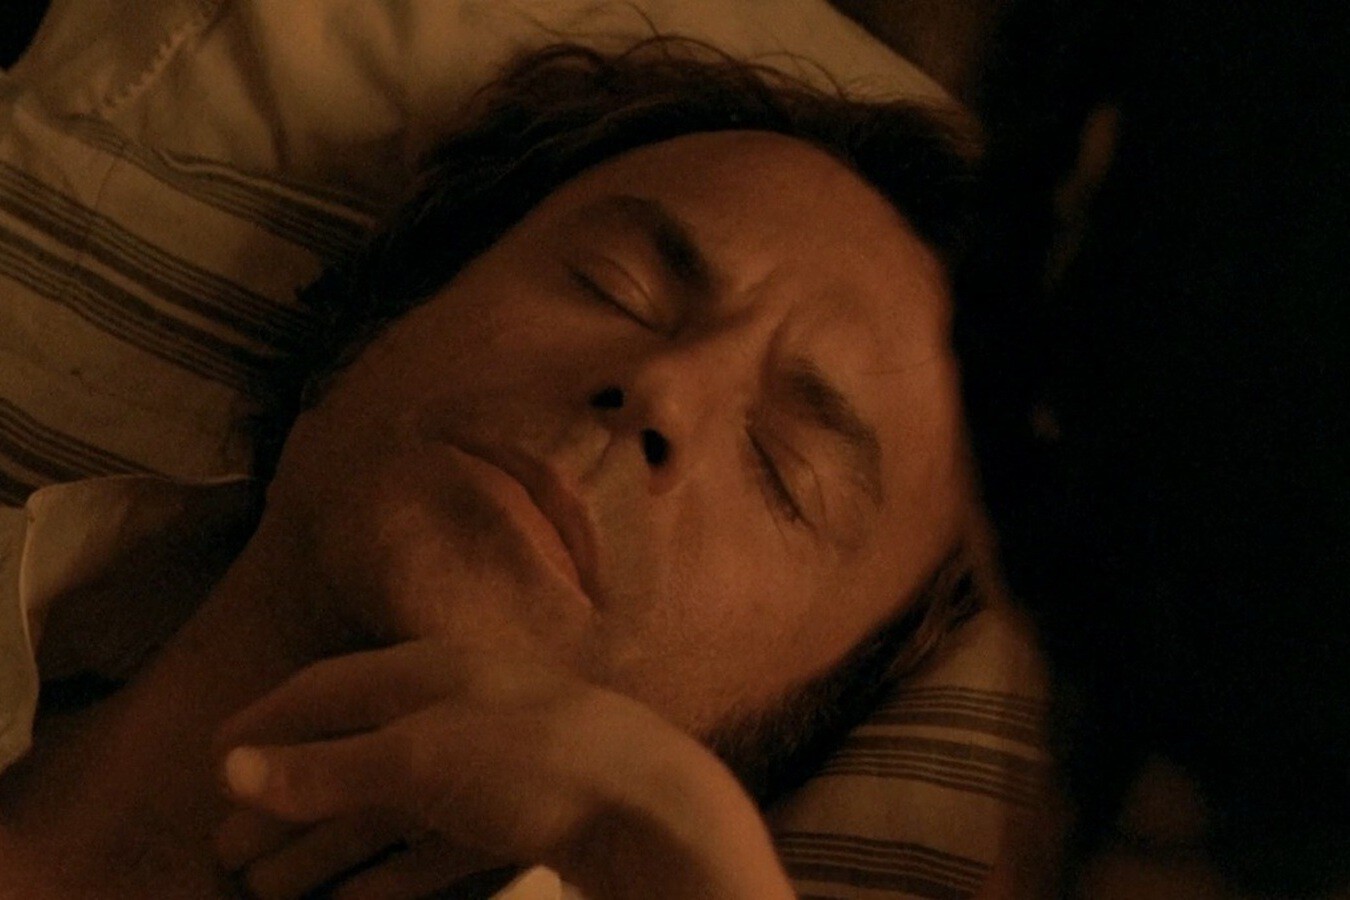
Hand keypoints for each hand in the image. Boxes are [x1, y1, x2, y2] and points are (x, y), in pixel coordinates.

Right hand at [213, 639, 793, 898]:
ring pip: (391, 806)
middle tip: (231, 849)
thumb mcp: (420, 758)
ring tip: (272, 884)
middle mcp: (459, 709)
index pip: (330, 687)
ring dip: (331, 844)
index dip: (269, 721)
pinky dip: (391, 871)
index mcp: (432, 671)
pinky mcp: (521, 818)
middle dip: (293, 800)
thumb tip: (231, 768)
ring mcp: (493, 764)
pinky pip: (435, 845)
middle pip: (356, 753)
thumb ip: (329, 765)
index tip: (215, 756)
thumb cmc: (530, 760)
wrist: (651, 805)